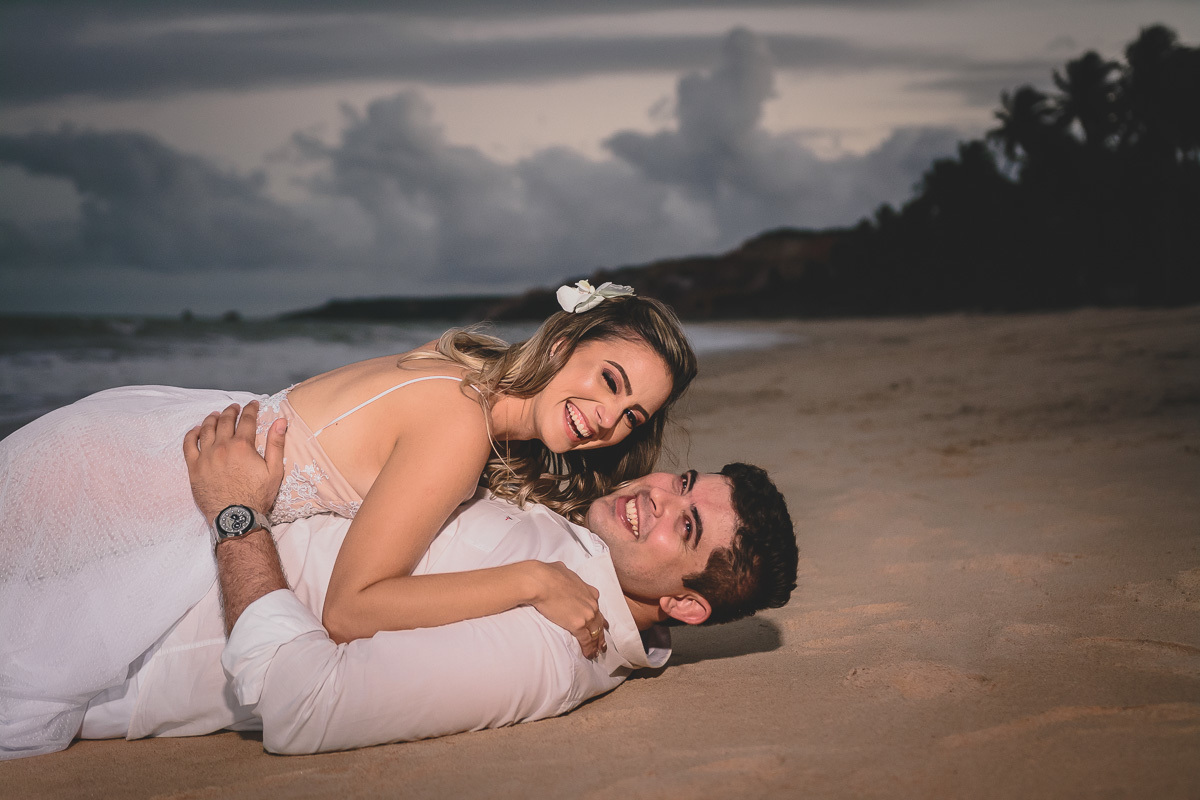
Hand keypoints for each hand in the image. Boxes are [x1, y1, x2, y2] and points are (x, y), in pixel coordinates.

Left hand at [183, 401, 285, 523]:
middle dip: (231, 411)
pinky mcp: (194, 467)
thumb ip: (276, 444)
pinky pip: (189, 445)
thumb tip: (281, 421)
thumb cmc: (257, 496)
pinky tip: (196, 430)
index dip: (250, 409)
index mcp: (242, 446)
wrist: (236, 518)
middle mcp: (222, 447)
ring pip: (206, 429)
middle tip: (235, 407)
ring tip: (216, 415)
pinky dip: (192, 434)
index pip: (246, 420)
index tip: (253, 404)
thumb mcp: (274, 471)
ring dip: (212, 418)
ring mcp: (206, 456)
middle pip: (225, 421)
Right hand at [529, 561, 606, 658]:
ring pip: (595, 632)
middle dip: (601, 633)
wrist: (541, 581)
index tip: (601, 623)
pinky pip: (586, 640)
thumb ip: (565, 575)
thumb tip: (560, 571)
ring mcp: (586, 614)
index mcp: (588, 590)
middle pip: (599, 621)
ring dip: (596, 644)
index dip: (598, 616)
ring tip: (597, 652)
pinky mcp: (578, 625)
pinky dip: (588, 649)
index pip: (596, 606)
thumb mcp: (561, 570)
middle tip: (602, 643)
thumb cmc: (547, 574)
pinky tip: (589, 654)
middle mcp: (591, 603)